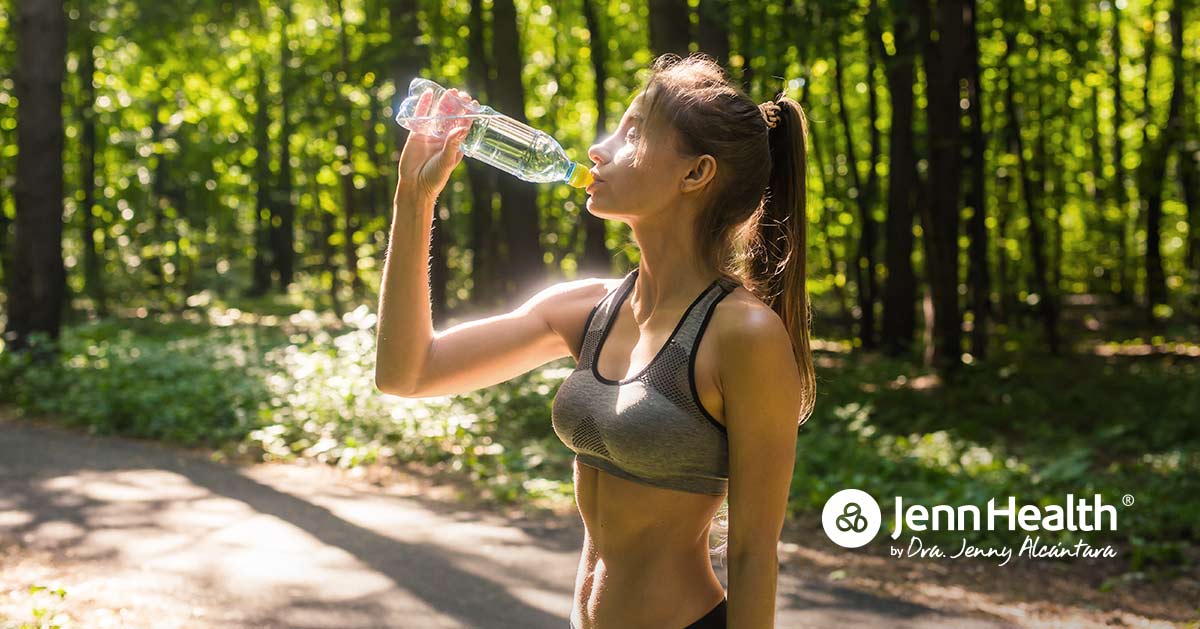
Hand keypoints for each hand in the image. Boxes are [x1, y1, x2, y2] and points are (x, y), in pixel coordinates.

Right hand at [395, 88, 479, 204]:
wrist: (415, 185)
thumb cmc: (435, 178)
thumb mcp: (446, 161)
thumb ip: (452, 144)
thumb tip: (462, 128)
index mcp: (455, 145)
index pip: (464, 126)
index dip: (469, 114)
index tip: (474, 103)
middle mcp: (444, 138)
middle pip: (452, 117)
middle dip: (457, 105)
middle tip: (462, 94)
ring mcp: (430, 135)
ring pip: (438, 115)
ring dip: (444, 103)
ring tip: (450, 91)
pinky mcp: (417, 134)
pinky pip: (421, 117)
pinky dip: (424, 105)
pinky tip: (428, 94)